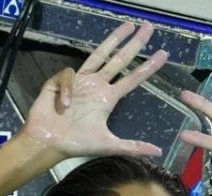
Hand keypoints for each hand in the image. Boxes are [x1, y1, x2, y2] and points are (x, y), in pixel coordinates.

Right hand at [22, 22, 167, 158]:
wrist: (48, 143)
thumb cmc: (76, 144)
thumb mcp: (108, 145)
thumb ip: (132, 147)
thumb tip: (158, 152)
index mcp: (107, 98)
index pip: (132, 78)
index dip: (147, 66)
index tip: (163, 54)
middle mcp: (96, 85)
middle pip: (119, 59)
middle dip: (134, 43)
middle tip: (149, 27)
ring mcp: (79, 81)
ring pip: (98, 54)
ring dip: (113, 40)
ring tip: (128, 26)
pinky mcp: (60, 80)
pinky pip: (68, 76)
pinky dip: (67, 88)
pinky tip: (64, 104)